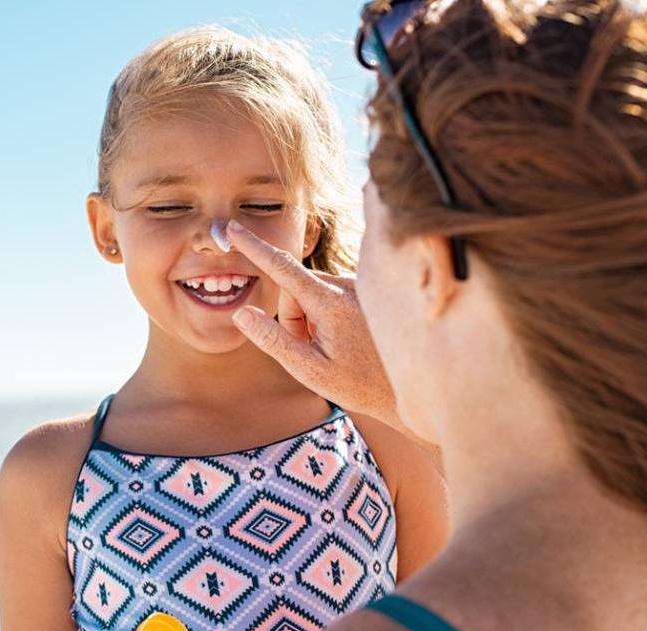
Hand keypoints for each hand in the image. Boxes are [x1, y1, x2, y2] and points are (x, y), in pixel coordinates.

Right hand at [227, 220, 402, 431]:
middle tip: (312, 351)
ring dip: (311, 320)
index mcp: (331, 303)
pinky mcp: (364, 291)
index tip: (233, 228)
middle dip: (293, 319)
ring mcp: (358, 287)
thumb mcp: (309, 370)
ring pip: (310, 294)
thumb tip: (242, 313)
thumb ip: (273, 340)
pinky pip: (328, 296)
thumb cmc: (360, 385)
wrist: (413, 386)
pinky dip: (326, 316)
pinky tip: (347, 340)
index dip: (253, 247)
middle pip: (294, 291)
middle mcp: (347, 286)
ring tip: (334, 349)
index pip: (282, 268)